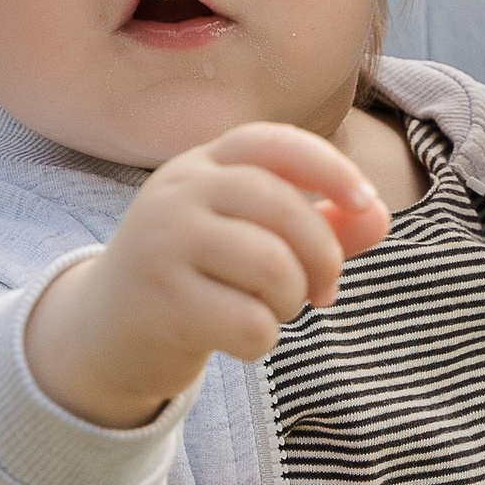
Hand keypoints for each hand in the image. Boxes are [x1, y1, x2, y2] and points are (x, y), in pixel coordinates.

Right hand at [25, 124, 389, 427]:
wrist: (105, 330)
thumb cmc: (197, 276)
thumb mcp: (251, 238)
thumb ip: (320, 225)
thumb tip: (380, 217)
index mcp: (203, 164)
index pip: (273, 144)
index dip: (329, 167)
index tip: (367, 200)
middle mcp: (178, 193)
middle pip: (283, 209)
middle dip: (324, 256)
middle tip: (323, 290)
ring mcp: (163, 244)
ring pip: (272, 266)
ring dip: (292, 301)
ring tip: (276, 311)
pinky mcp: (159, 302)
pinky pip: (249, 322)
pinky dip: (264, 340)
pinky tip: (243, 338)